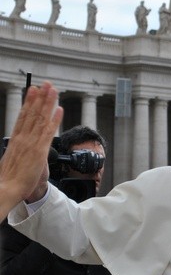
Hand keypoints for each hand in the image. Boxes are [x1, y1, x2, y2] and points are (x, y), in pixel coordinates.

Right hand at [0, 82, 62, 215]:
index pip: (23, 116)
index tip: (33, 90)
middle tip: (46, 84)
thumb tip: (23, 148)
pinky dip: (54, 120)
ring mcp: (31, 143)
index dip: (29, 102)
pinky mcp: (39, 151)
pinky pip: (48, 132)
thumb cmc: (11, 179)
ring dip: (48, 103)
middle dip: (40, 97)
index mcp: (16, 139)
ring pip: (40, 118)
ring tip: (53, 90)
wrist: (7, 190)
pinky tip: (59, 109)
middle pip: (32, 113)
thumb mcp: (14, 160)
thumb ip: (19, 151)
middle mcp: (23, 138)